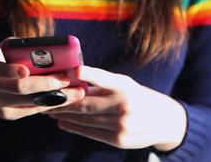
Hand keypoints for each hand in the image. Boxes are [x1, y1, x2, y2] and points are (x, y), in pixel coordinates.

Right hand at [0, 46, 85, 122]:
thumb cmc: (5, 61)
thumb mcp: (8, 50)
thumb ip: (22, 47)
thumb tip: (49, 47)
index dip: (10, 70)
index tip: (26, 70)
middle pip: (19, 87)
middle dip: (45, 83)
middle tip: (66, 78)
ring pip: (30, 102)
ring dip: (56, 97)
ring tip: (76, 92)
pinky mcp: (8, 115)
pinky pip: (33, 110)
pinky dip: (52, 104)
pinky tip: (68, 99)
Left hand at [43, 66, 186, 150]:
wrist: (164, 122)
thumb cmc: (138, 97)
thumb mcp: (125, 85)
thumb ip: (102, 85)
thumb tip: (73, 85)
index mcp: (125, 86)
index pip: (104, 78)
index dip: (89, 74)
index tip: (74, 69)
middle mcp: (123, 105)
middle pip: (85, 104)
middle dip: (62, 102)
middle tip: (45, 99)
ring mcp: (121, 124)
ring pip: (84, 120)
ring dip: (63, 115)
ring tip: (49, 111)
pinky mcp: (118, 139)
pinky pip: (90, 133)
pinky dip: (73, 127)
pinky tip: (63, 123)